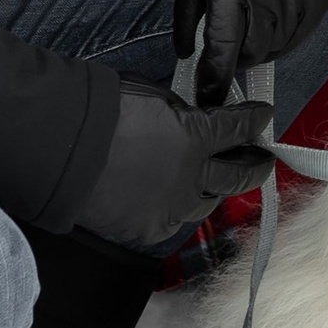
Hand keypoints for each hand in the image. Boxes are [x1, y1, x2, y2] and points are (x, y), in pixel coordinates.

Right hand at [78, 84, 274, 247]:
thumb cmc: (104, 111)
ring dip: (216, 189)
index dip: (255, 122)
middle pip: (238, 176)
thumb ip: (183, 114)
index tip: (263, 118)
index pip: (239, 129)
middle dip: (255, 166)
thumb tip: (194, 122)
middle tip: (264, 160)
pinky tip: (175, 199)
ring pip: (207, 203)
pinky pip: (173, 220)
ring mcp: (171, 209)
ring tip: (221, 182)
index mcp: (197, 138)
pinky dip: (178, 208)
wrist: (64, 150)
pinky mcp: (148, 231)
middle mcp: (192, 179)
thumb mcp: (155, 97)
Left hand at [176, 0, 327, 104]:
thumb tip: (184, 51)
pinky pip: (303, 31)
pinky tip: (276, 17)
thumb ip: (187, 10)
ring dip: (262, 47)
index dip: (212, 81)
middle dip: (236, 58)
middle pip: (251, 53)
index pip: (221, 51)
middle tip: (229, 45)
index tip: (207, 95)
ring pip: (278, 46)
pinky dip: (287, 34)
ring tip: (252, 26)